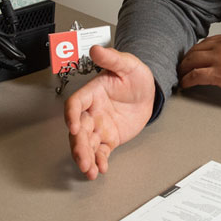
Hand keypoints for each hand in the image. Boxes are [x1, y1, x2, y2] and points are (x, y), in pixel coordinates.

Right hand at [64, 45, 155, 179]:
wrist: (148, 93)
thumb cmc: (135, 77)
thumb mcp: (127, 64)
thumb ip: (112, 58)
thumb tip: (96, 49)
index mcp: (92, 93)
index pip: (76, 103)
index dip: (71, 115)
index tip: (74, 126)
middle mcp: (92, 112)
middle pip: (79, 130)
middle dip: (78, 145)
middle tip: (82, 157)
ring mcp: (99, 127)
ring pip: (87, 144)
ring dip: (85, 157)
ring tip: (89, 170)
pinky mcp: (108, 139)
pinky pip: (100, 152)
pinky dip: (99, 161)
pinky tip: (100, 169)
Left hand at [178, 32, 220, 108]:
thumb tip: (219, 59)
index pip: (206, 42)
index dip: (195, 51)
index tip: (190, 58)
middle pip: (196, 49)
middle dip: (186, 60)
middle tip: (181, 68)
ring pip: (192, 60)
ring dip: (183, 69)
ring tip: (180, 77)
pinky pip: (196, 75)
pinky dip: (187, 80)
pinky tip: (185, 85)